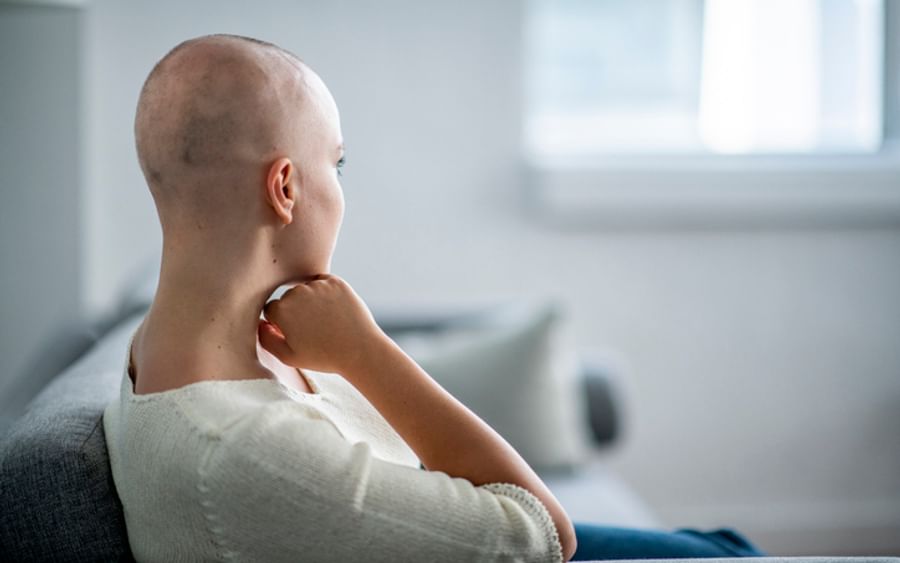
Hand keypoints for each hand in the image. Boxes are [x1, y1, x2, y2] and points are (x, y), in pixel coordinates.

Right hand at [258, 273, 385, 374]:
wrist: (360, 350)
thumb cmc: (324, 357)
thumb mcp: (288, 357)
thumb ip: (266, 339)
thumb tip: (260, 322)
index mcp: (281, 310)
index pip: (272, 310)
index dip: (282, 324)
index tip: (296, 334)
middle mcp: (297, 293)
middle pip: (289, 298)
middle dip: (296, 310)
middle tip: (314, 330)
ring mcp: (318, 286)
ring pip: (307, 289)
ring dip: (312, 301)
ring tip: (326, 322)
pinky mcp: (336, 282)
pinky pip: (325, 284)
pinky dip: (328, 294)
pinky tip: (335, 311)